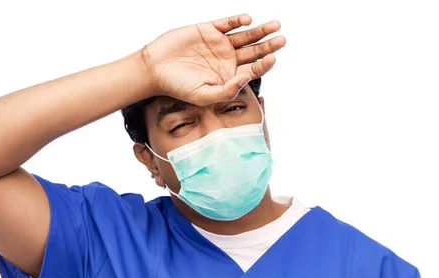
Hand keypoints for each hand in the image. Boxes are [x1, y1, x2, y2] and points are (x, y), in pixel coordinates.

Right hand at [142, 14, 285, 105]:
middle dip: (269, 46)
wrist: (156, 69)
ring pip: (245, 36)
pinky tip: (247, 20)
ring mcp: (219, 43)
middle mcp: (228, 59)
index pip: (253, 69)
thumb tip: (247, 77)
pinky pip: (227, 23)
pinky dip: (237, 21)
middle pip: (254, 51)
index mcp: (229, 76)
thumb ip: (227, 90)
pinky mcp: (209, 29)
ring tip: (275, 26)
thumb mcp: (204, 96)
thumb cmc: (178, 87)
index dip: (264, 64)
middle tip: (282, 40)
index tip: (272, 59)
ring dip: (260, 31)